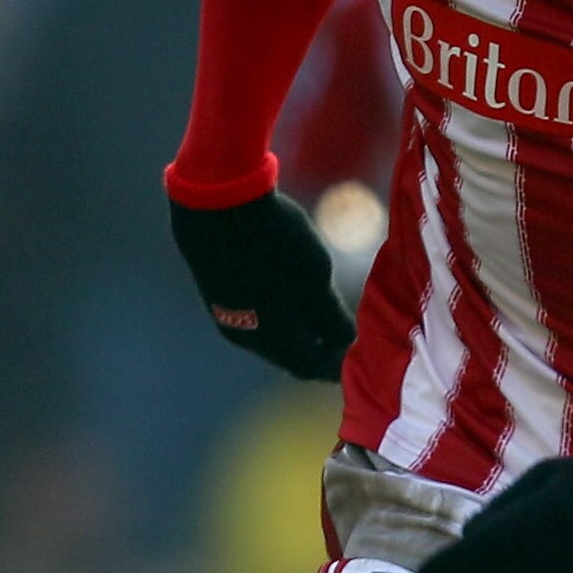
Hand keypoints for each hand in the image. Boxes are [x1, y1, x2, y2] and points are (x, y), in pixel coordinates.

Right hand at [170, 189, 355, 381]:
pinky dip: (275, 310)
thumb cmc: (275, 244)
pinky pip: (253, 313)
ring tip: (318, 306)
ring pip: (269, 334)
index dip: (336, 364)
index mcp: (276, 342)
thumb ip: (333, 318)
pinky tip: (286, 285)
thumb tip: (346, 342)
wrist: (216, 205)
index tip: (356, 352)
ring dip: (295, 327)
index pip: (312, 367)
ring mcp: (227, 315)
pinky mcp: (216, 292)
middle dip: (316, 346)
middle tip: (340, 330)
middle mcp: (247, 338)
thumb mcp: (317, 280)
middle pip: (289, 354)